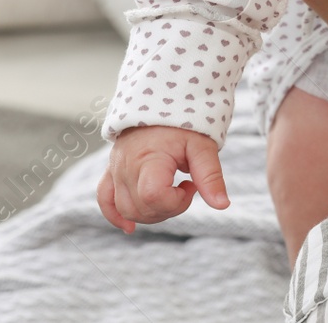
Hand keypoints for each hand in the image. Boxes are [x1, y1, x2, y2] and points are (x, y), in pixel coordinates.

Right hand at [96, 124, 229, 233]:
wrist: (160, 99)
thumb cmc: (183, 122)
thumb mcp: (202, 146)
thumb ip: (210, 176)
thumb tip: (222, 205)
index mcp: (148, 158)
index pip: (153, 197)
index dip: (176, 201)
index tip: (190, 185)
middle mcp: (126, 166)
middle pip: (141, 208)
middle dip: (169, 207)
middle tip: (186, 186)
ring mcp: (116, 169)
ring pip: (126, 209)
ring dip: (151, 213)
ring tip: (170, 191)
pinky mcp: (112, 170)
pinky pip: (105, 199)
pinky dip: (115, 215)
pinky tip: (130, 228)